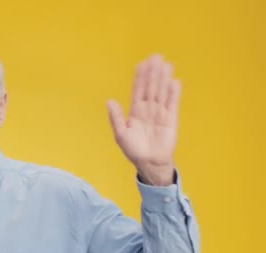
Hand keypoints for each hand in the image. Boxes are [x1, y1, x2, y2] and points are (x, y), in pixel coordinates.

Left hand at [106, 54, 180, 185]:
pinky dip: (173, 94)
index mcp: (135, 112)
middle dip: (153, 73)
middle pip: (151, 87)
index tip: (141, 64)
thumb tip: (109, 101)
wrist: (149, 163)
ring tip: (166, 64)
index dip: (140, 77)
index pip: (137, 91)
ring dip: (163, 79)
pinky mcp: (170, 120)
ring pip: (161, 92)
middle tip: (156, 57)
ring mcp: (160, 113)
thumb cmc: (134, 150)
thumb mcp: (121, 134)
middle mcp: (148, 109)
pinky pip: (172, 104)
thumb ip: (116, 117)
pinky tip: (174, 82)